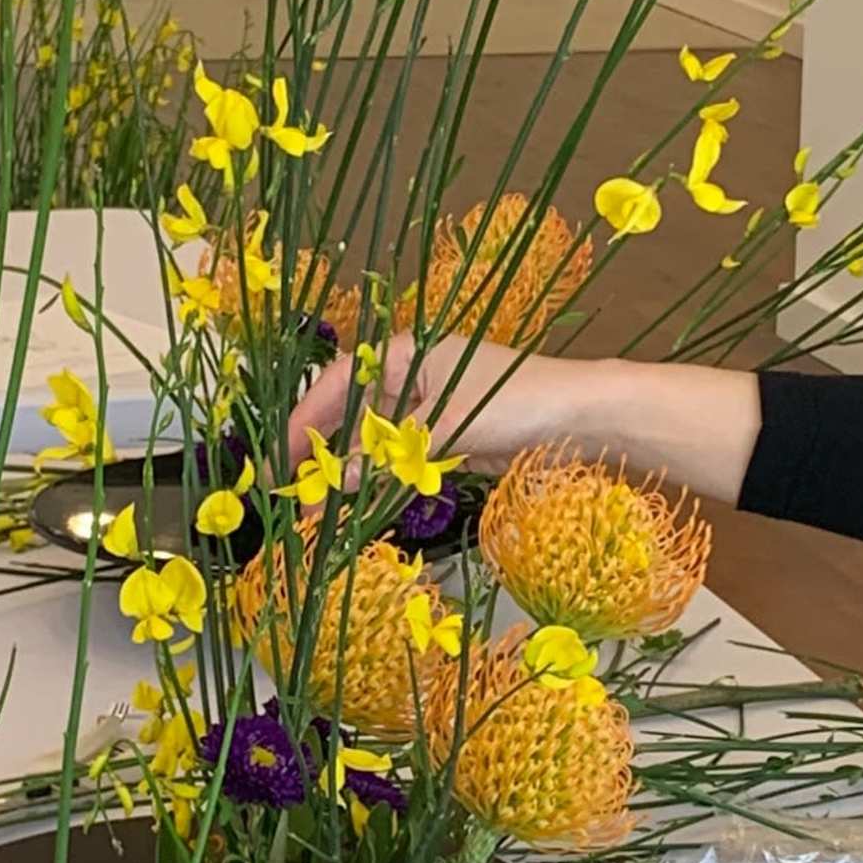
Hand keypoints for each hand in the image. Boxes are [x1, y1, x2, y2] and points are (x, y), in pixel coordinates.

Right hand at [284, 335, 586, 471]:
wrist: (582, 417)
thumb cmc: (515, 401)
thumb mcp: (445, 426)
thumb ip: (390, 455)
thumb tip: (338, 481)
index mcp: (405, 354)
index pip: (339, 383)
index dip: (305, 418)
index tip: (280, 454)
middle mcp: (412, 376)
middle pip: (352, 413)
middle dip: (321, 451)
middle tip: (293, 490)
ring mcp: (431, 407)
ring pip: (376, 440)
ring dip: (349, 471)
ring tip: (321, 508)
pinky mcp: (451, 437)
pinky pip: (403, 458)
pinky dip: (382, 478)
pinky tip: (362, 500)